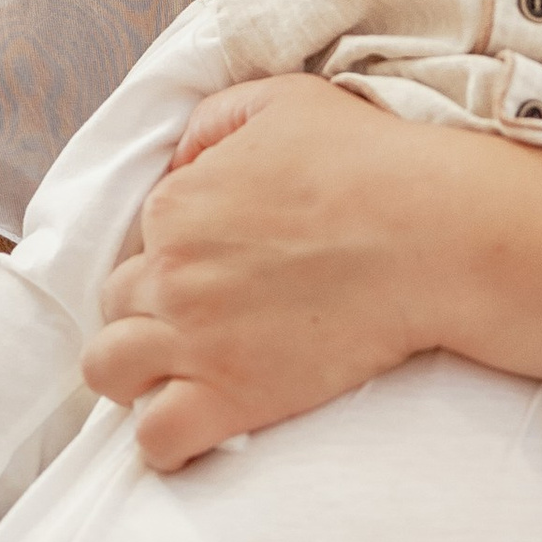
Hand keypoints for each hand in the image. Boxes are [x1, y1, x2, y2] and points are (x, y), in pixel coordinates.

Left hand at [84, 71, 541, 467]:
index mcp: (175, 205)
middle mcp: (170, 274)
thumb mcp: (285, 101)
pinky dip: (164, 440)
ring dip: (133, 375)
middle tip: (198, 321)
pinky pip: (158, 439)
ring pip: (108, 372)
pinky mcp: (231, 398)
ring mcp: (195, 340)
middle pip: (116, 305)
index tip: (217, 266)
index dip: (174, 256)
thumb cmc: (371, 163)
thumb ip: (216, 120)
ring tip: (175, 376)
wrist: (432, 236)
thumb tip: (181, 159)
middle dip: (146, 313)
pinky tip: (193, 427)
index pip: (141, 243)